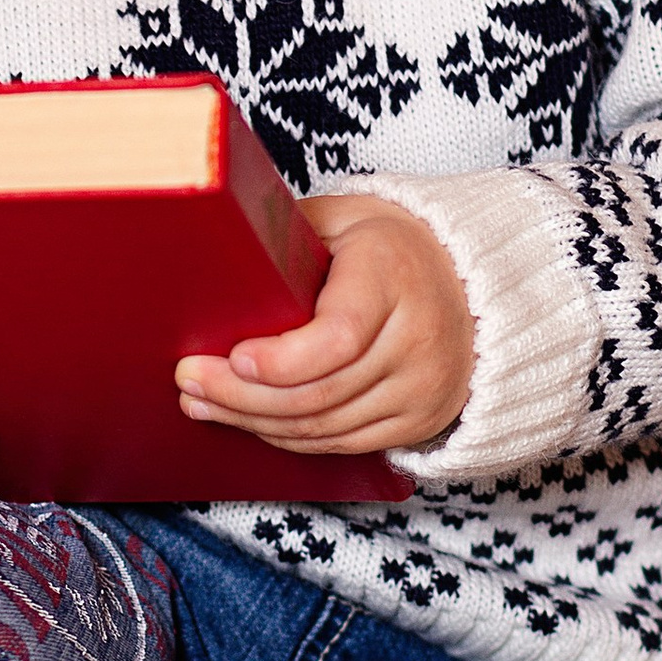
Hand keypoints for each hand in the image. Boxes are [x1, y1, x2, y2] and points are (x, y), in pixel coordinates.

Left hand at [172, 194, 470, 457]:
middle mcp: (417, 339)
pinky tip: (251, 422)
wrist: (471, 286)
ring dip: (255, 422)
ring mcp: (421, 388)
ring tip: (202, 404)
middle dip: (243, 396)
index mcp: (395, 277)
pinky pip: (342, 443)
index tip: (233, 359)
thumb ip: (292, 230)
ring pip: (325, 426)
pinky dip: (290, 437)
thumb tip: (222, 244)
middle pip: (321, 392)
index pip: (339, 337)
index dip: (282, 360)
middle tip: (190, 382)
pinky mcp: (417, 421)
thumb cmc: (389, 245)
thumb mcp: (346, 217)